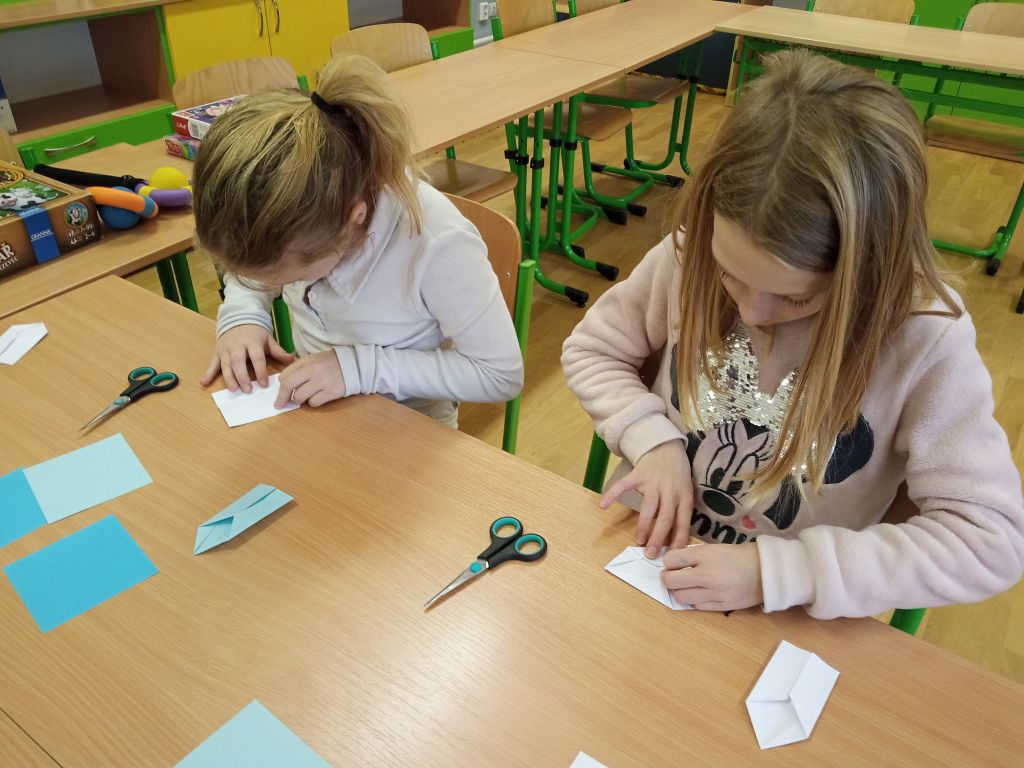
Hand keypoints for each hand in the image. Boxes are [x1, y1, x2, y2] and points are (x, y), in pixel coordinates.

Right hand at [200, 325, 294, 391]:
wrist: (238, 319)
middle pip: (238, 362)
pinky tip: (203, 382)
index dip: (260, 371)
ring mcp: (225, 349)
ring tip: (233, 389)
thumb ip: (279, 351)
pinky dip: (207, 373)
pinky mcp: (217, 352)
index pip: (257, 358)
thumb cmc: (256, 334)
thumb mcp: (268, 339)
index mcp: (252, 342)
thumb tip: (293, 360)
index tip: (263, 384)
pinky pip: (212, 363)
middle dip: (242, 376)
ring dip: (228, 378)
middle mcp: (237, 346)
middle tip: (247, 389)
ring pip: (225, 364)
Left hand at [276, 350, 346, 407]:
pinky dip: (312, 402)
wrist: (353, 365)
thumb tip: (283, 383)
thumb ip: (298, 368)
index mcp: (306, 362)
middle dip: (282, 397)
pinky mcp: (330, 393)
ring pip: (299, 397)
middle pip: (288, 386)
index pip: (284, 376)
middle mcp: (312, 371)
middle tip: (280, 404)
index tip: (280, 392)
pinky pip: (313, 403)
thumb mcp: (312, 359)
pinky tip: (317, 397)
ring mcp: (322, 382)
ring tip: (306, 396)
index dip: (280, 386)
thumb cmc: (329, 363)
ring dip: (299, 399)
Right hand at [600, 440, 692, 557]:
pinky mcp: (638, 474)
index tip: (672, 555)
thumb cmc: (677, 475)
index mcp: (684, 496)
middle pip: (665, 517)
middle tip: (651, 554)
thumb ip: (679, 513)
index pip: (683, 521)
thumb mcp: (685, 492)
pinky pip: (624, 485)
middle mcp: (670, 491)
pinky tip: (603, 505)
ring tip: (638, 540)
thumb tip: (674, 542)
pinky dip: (613, 494)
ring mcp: (653, 482)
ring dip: (643, 525)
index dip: (678, 538)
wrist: (666, 447)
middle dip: (658, 537)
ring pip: (649, 506)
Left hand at [662, 543, 762, 611]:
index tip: (672, 563)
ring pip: (681, 597)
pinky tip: (700, 594)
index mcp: (705, 556)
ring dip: (679, 591)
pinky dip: (694, 600)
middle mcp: (706, 575)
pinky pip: (697, 606)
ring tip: (686, 586)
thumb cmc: (740, 556)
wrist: (766, 571)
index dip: (668, 562)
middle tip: (673, 576)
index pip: (671, 560)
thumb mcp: (715, 548)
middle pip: (670, 581)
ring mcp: (713, 592)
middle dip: (667, 578)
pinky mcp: (721, 606)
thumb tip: (674, 562)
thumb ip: (695, 555)